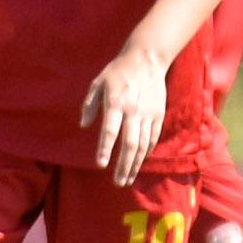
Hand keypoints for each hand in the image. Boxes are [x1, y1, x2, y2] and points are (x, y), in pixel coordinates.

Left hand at [80, 43, 168, 185]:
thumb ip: (89, 105)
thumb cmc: (118, 72)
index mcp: (115, 103)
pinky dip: (146, 152)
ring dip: (136, 164)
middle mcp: (133, 111)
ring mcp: (148, 114)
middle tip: (118, 182)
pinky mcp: (158, 115)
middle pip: (129, 144)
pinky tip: (139, 162)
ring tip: (128, 179)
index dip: (105, 149)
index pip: (110, 131)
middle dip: (124, 165)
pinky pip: (152, 138)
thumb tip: (84, 125)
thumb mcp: (97, 83)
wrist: (147, 60)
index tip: (100, 165)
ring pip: (143, 144)